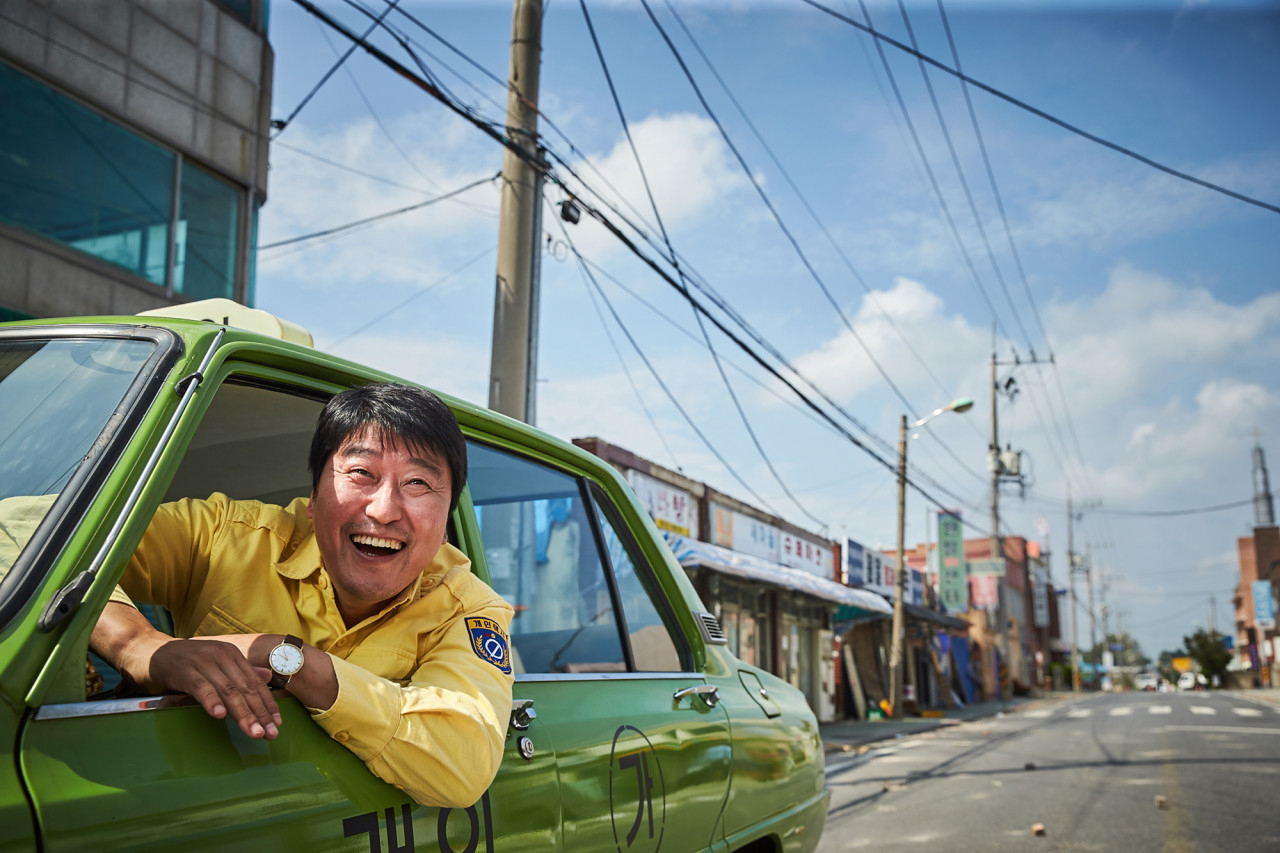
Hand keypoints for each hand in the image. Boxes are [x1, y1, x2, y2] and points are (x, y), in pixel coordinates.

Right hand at [92, 603, 280, 740]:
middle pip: (245, 688)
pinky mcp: (184, 670)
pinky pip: (201, 687)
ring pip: (228, 690)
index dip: (267, 704)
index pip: (255, 683)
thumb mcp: (214, 664)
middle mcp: (221, 655)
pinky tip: (219, 715)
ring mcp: (202, 661)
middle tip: (270, 734)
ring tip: (253, 731)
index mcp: (231, 654)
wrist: (146, 650)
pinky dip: (211, 701)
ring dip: (242, 713)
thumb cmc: (182, 662)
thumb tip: (267, 677)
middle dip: (260, 713)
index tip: (277, 724)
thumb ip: (239, 671)